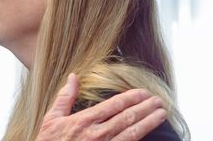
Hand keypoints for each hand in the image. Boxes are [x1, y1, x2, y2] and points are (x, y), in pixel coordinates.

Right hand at [36, 73, 166, 140]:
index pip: (114, 105)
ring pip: (132, 134)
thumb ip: (64, 97)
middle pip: (127, 118)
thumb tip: (74, 77)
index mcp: (84, 121)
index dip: (131, 97)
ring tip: (161, 114)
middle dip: (145, 108)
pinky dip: (140, 140)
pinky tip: (151, 136)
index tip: (143, 92)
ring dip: (149, 123)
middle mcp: (97, 134)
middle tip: (159, 100)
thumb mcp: (51, 118)